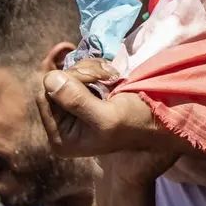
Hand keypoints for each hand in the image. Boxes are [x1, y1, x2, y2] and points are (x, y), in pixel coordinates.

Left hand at [42, 63, 184, 160]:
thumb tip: (49, 79)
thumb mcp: (107, 116)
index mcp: (61, 138)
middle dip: (80, 72)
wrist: (160, 119)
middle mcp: (61, 125)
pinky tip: (109, 71)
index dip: (66, 80)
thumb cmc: (136, 123)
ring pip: (66, 74)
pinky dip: (93, 66)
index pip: (45, 97)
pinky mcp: (83, 96)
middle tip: (108, 75)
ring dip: (90, 68)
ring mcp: (71, 109)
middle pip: (54, 83)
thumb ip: (77, 100)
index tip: (96, 78)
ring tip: (112, 75)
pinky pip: (76, 71)